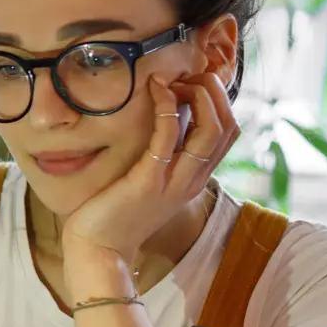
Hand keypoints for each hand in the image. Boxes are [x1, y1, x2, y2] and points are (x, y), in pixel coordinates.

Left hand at [60, 72, 240, 272]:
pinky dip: (167, 107)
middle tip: (188, 75)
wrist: (99, 251)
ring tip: (175, 79)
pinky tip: (156, 90)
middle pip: (228, 127)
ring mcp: (173, 182)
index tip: (193, 83)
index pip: (228, 133)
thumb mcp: (149, 182)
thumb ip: (163, 157)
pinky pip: (168, 136)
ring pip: (211, 131)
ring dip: (198, 95)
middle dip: (214, 92)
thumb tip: (163, 121)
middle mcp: (192, 181)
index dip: (219, 101)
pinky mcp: (148, 180)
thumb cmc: (116, 214)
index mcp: (194, 179)